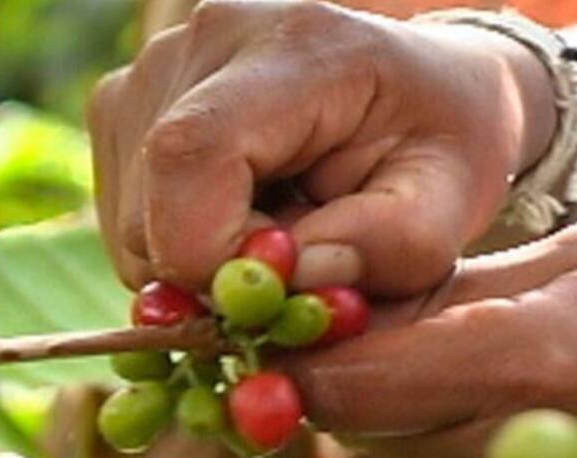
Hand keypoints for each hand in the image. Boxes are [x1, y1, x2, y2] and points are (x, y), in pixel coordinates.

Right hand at [88, 0, 552, 295]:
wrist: (423, 85)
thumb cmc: (441, 142)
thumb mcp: (450, 203)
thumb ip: (389, 246)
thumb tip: (287, 281)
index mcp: (294, 49)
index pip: (191, 154)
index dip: (212, 256)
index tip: (278, 297)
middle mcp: (204, 40)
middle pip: (149, 205)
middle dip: (215, 275)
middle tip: (296, 270)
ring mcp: (153, 67)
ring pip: (130, 222)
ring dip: (200, 263)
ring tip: (282, 230)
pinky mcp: (128, 104)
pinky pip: (126, 216)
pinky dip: (182, 245)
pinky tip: (247, 216)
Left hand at [283, 221, 576, 457]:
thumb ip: (466, 288)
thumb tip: (366, 304)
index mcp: (531, 359)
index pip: (357, 384)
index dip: (309, 361)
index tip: (300, 333)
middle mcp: (523, 453)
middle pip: (361, 441)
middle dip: (347, 396)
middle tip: (374, 348)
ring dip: (381, 444)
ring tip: (429, 394)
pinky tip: (469, 441)